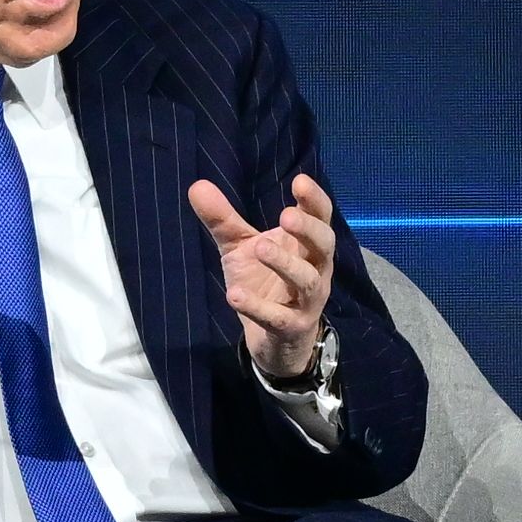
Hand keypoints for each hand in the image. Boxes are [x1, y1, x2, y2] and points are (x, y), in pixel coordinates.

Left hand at [184, 168, 340, 381]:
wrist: (272, 339)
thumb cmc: (263, 282)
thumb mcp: (241, 248)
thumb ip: (224, 220)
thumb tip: (196, 186)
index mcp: (307, 245)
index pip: (320, 217)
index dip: (314, 200)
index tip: (300, 181)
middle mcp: (315, 269)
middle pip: (324, 245)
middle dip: (308, 229)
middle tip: (285, 216)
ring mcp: (307, 300)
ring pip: (306, 280)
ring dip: (285, 263)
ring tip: (260, 247)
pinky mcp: (292, 327)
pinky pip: (279, 318)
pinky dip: (257, 307)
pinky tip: (234, 295)